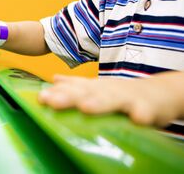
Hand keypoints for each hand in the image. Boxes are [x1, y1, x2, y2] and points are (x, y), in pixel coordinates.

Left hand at [38, 73, 183, 126]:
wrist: (159, 92)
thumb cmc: (122, 93)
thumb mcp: (98, 87)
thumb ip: (76, 85)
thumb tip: (53, 79)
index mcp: (94, 88)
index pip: (72, 90)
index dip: (57, 93)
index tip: (41, 97)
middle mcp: (107, 91)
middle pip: (86, 93)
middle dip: (68, 97)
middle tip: (51, 101)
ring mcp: (127, 98)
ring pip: (112, 100)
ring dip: (99, 103)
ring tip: (85, 107)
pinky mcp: (148, 108)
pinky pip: (145, 112)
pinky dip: (141, 114)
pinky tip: (137, 118)